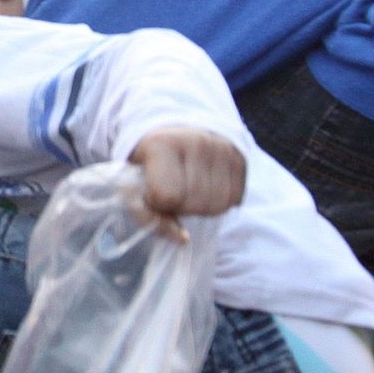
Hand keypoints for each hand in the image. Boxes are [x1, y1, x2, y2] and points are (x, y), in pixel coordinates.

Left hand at [129, 126, 245, 239]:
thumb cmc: (148, 167)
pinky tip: (204, 189)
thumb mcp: (133, 187)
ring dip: (199, 209)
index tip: (151, 192)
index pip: (168, 196)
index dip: (157, 204)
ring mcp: (223, 149)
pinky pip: (233, 201)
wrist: (174, 134)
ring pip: (217, 206)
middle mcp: (197, 142)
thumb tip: (183, 239)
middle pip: (195, 204)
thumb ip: (148, 216)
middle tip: (171, 193)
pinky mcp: (240, 159)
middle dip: (180, 208)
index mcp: (163, 144)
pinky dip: (216, 203)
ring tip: (187, 191)